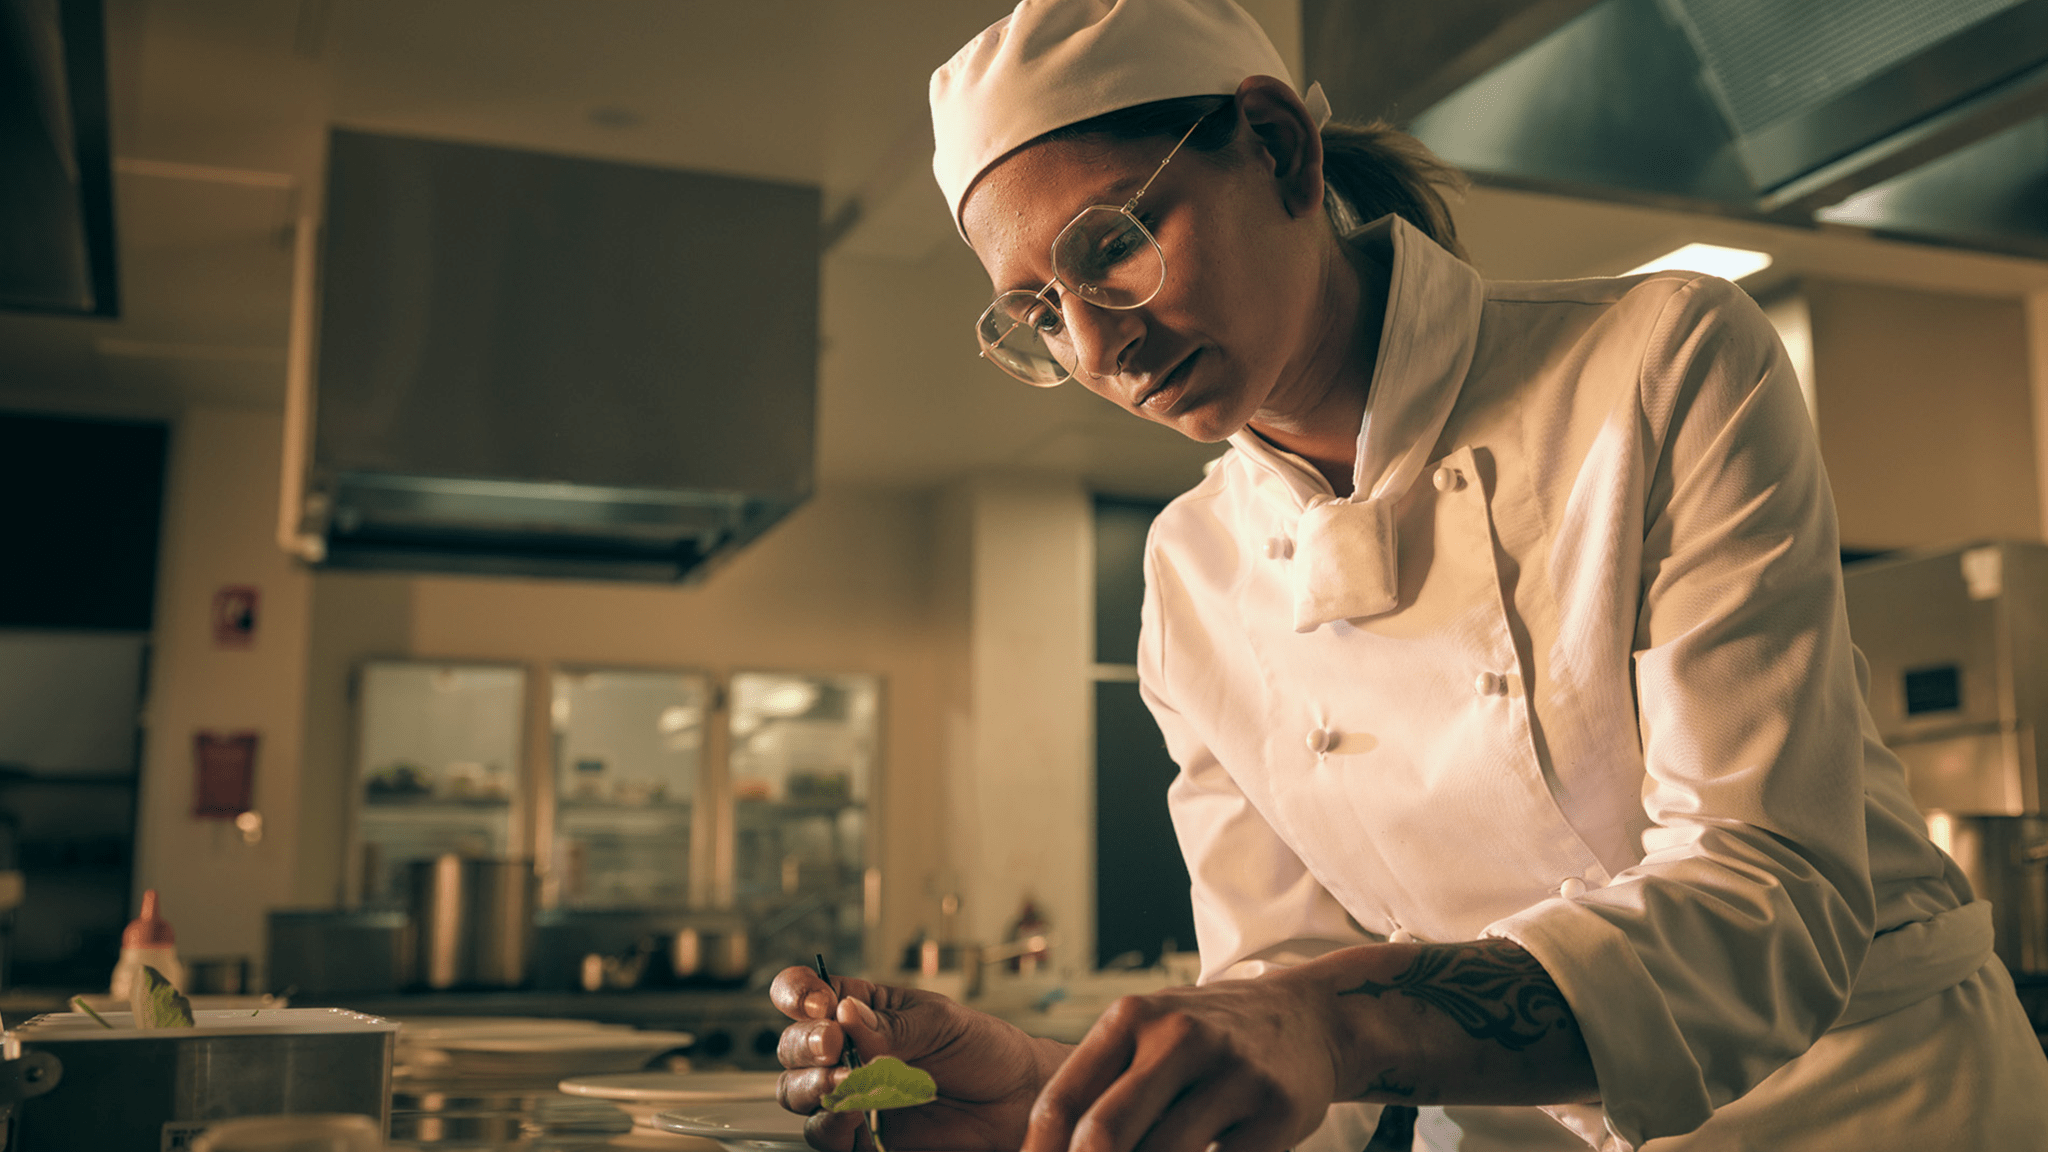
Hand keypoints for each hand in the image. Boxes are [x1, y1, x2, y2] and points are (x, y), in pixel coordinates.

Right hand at [772, 966, 1069, 1151]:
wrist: (1014, 1102)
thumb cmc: (983, 1050)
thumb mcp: (940, 1022)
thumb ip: (890, 1025)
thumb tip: (845, 1012)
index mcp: (862, 1009)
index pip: (808, 993)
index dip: (799, 994)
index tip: (819, 1003)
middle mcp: (847, 1051)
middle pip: (793, 1044)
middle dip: (805, 1042)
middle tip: (833, 1043)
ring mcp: (851, 1094)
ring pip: (796, 1091)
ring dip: (810, 1084)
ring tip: (844, 1080)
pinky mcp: (861, 1135)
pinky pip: (826, 1134)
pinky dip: (831, 1125)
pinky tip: (853, 1113)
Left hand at [1021, 968, 1357, 1151]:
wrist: (1308, 1019)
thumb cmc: (1206, 1038)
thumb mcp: (1149, 1034)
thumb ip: (1101, 1085)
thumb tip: (1045, 1150)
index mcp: (1132, 1018)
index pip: (1062, 1102)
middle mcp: (1179, 1037)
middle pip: (1104, 1134)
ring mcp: (1232, 1074)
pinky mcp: (1276, 1112)